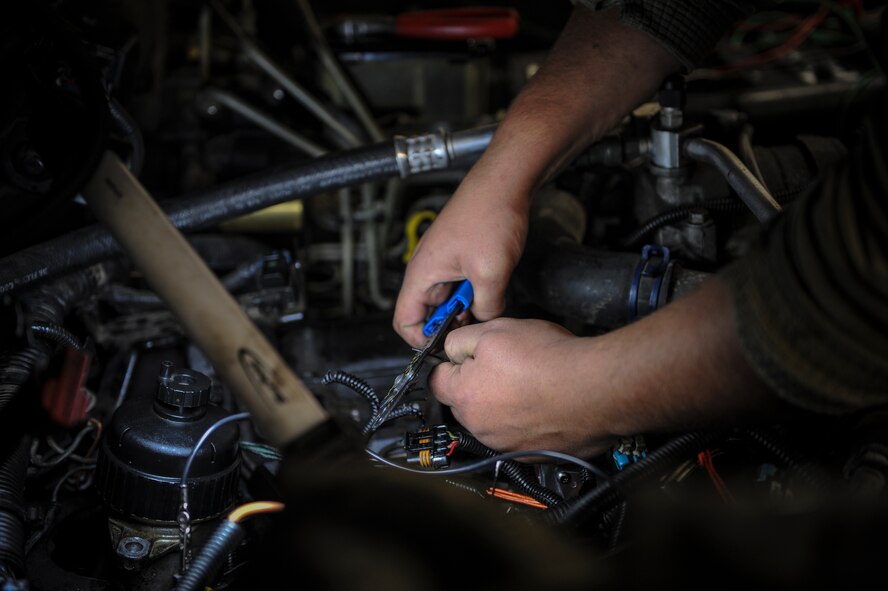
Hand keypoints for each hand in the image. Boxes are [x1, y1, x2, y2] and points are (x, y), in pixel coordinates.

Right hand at [392, 165, 529, 347]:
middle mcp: (427, 268)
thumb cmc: (489, 215)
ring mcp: (443, 260)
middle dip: (448, 323)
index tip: (444, 346)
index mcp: (422, 273)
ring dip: (464, 307)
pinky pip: (459, 283)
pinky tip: (492, 288)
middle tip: (473, 324)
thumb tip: (487, 319)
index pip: (404, 320)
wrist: (504, 183)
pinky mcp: (459, 254)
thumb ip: (486, 307)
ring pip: (446, 298)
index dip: (420, 339)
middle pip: (426, 311)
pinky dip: (473, 292)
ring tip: (485, 303)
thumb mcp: (491, 273)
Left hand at [429, 317, 616, 457]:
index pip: (436, 379)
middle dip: (478, 383)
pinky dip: (527, 421)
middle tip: (507, 365)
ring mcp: (505, 444)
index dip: (452, 362)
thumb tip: (451, 349)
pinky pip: (519, 435)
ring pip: (492, 419)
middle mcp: (480, 427)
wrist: (596, 389)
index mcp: (464, 396)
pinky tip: (545, 401)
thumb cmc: (550, 361)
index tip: (466, 356)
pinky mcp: (532, 454)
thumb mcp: (495, 331)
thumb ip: (461, 340)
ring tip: (531, 382)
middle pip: (465, 401)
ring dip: (503, 403)